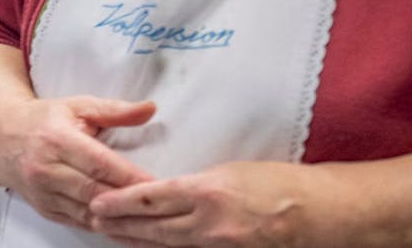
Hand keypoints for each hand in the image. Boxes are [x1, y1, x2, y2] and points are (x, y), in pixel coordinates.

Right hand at [0, 94, 155, 230]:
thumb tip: (149, 108)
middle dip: (129, 202)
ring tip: (148, 221)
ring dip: (119, 219)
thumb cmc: (42, 120)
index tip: (159, 185)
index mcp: (56, 140)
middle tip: (161, 207)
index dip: (131, 177)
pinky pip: (79, 223)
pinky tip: (124, 225)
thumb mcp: (76, 106)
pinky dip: (103, 226)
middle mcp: (46, 169)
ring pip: (88, 213)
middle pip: (96, 192)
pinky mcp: (44, 208)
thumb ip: (114, 110)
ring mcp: (43, 192)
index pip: (101, 164)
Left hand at [90, 161, 307, 246]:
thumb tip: (170, 191)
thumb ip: (196, 184)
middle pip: (153, 226)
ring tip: (112, 235)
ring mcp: (220, 245)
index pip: (152, 197)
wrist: (320, 212)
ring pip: (167, 244)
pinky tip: (150, 247)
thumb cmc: (279, 183)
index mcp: (207, 192)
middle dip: (120, 225)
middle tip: (93, 221)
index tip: (98, 202)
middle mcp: (210, 223)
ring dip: (138, 240)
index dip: (121, 202)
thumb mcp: (230, 172)